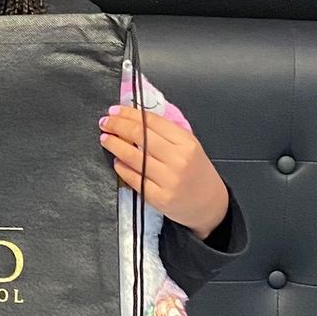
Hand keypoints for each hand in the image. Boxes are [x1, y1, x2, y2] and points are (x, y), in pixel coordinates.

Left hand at [98, 105, 230, 237]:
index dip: (129, 114)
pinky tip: (117, 161)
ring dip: (115, 145)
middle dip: (118, 126)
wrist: (211, 204)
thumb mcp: (190, 146)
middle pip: (140, 136)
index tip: (115, 111)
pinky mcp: (158, 198)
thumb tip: (135, 119)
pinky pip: (134, 178)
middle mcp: (178, 159)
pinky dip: (122, 168)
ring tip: (106, 138)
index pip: (151, 122)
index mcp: (186, 142)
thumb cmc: (197, 172)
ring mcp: (168, 180)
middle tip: (105, 122)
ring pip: (133, 157)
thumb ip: (166, 133)